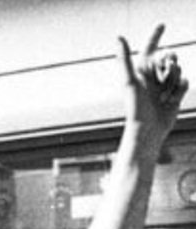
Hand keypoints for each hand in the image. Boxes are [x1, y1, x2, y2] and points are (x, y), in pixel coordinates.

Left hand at [118, 24, 188, 146]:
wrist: (147, 130)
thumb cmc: (135, 107)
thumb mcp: (129, 81)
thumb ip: (125, 59)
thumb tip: (119, 37)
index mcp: (141, 72)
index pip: (150, 49)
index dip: (155, 36)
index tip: (162, 25)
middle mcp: (153, 77)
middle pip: (169, 57)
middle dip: (170, 63)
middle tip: (166, 72)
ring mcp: (164, 85)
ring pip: (178, 70)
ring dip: (172, 83)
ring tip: (163, 98)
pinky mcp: (175, 94)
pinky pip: (185, 82)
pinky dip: (180, 90)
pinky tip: (171, 102)